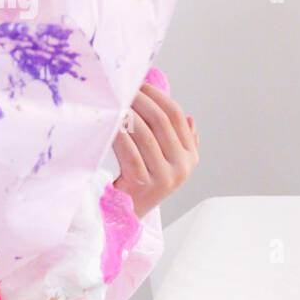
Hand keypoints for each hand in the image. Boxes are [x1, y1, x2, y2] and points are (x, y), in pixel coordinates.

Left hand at [112, 83, 198, 217]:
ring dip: (128, 114)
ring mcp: (165, 176)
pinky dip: (119, 134)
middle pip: (162, 122)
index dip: (158, 96)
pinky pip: (130, 151)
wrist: (128, 215)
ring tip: (115, 103)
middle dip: (142, 100)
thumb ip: (178, 140)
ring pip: (145, 134)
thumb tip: (188, 118)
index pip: (178, 117)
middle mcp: (182, 166)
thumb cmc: (142, 182)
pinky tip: (110, 124)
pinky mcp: (144, 183)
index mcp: (190, 157)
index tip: (140, 84)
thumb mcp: (165, 160)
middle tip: (124, 88)